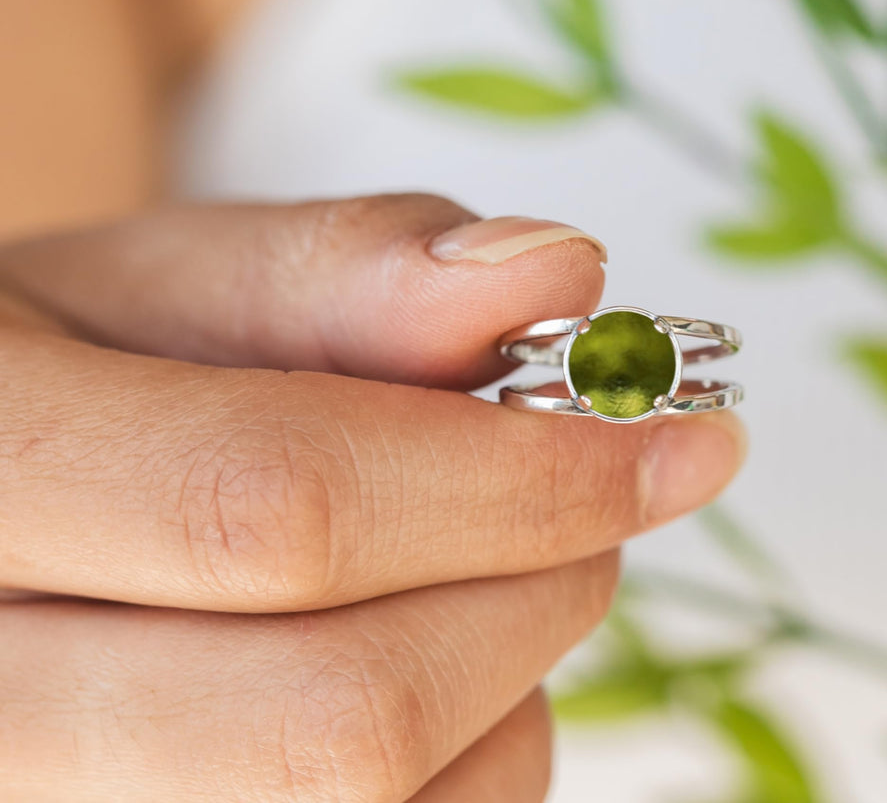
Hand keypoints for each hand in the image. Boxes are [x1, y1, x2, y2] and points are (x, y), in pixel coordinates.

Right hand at [0, 195, 743, 800]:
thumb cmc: (65, 376)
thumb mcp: (157, 283)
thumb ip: (347, 268)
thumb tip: (558, 273)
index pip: (279, 510)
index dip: (520, 476)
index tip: (685, 437)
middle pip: (346, 720)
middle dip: (537, 584)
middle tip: (591, 492)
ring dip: (514, 678)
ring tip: (476, 561)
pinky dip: (479, 757)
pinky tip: (430, 660)